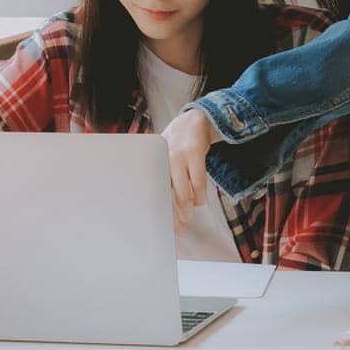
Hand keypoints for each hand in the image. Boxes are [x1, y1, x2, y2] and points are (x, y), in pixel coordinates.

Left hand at [163, 107, 219, 229]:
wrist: (193, 121)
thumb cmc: (175, 146)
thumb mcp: (163, 159)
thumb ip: (160, 179)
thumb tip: (160, 208)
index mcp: (152, 163)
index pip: (150, 192)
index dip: (155, 211)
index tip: (158, 226)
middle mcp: (162, 160)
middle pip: (165, 195)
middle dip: (172, 215)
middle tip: (177, 228)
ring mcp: (178, 156)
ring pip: (182, 192)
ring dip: (187, 208)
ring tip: (188, 216)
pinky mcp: (194, 153)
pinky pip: (198, 182)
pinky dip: (199, 196)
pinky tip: (199, 201)